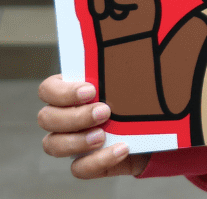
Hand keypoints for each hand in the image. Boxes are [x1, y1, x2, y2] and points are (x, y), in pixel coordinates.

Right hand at [37, 75, 151, 178]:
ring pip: (52, 144)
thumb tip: (138, 38)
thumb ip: (128, 66)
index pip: (48, 89)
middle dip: (74, 116)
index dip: (62, 92)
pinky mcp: (87, 162)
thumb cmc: (144, 97)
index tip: (90, 90)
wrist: (159, 130)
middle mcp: (66, 116)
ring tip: (103, 135)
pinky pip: (78, 168)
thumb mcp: (138, 78)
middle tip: (104, 112)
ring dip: (76, 141)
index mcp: (72, 90)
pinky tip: (121, 149)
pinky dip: (98, 161)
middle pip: (46, 118)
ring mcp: (73, 141)